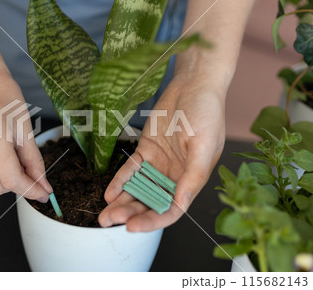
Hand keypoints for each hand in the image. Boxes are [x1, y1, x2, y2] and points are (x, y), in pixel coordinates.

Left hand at [98, 78, 225, 230]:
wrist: (193, 85)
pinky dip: (120, 181)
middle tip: (110, 219)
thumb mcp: (205, 145)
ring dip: (122, 201)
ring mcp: (159, 164)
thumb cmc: (207, 112)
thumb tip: (181, 202)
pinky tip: (109, 192)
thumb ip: (194, 175)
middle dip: (131, 214)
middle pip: (151, 202)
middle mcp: (174, 176)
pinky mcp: (146, 150)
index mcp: (192, 179)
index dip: (153, 220)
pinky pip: (131, 169)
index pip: (172, 209)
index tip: (133, 227)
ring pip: (139, 189)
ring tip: (104, 213)